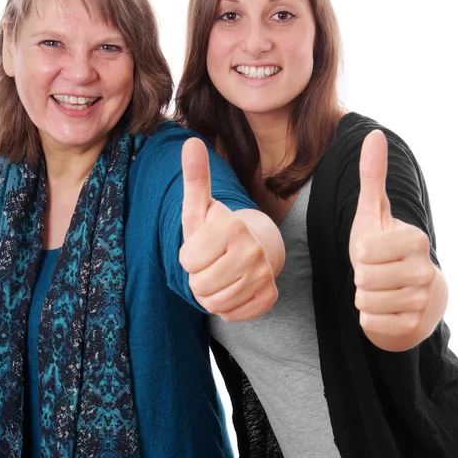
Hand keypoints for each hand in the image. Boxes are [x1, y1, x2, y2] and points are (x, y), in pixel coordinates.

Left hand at [179, 138, 277, 321]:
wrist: (250, 247)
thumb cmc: (215, 228)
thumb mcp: (200, 206)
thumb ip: (194, 178)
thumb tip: (189, 142)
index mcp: (232, 226)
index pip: (187, 262)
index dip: (188, 257)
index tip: (201, 246)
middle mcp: (253, 250)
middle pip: (200, 286)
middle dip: (198, 278)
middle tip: (210, 262)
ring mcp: (264, 275)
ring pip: (215, 304)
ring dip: (210, 293)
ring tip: (220, 273)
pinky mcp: (269, 296)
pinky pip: (232, 315)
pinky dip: (227, 306)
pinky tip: (233, 287)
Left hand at [349, 130, 436, 345]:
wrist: (408, 292)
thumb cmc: (383, 248)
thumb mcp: (373, 212)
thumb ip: (372, 176)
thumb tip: (374, 133)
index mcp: (415, 239)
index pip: (362, 253)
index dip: (359, 254)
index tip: (374, 252)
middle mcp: (425, 270)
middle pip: (363, 277)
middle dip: (360, 276)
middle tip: (376, 272)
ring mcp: (423, 301)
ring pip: (365, 301)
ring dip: (363, 296)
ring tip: (380, 288)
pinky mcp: (414, 327)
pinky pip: (370, 323)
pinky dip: (369, 318)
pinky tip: (385, 308)